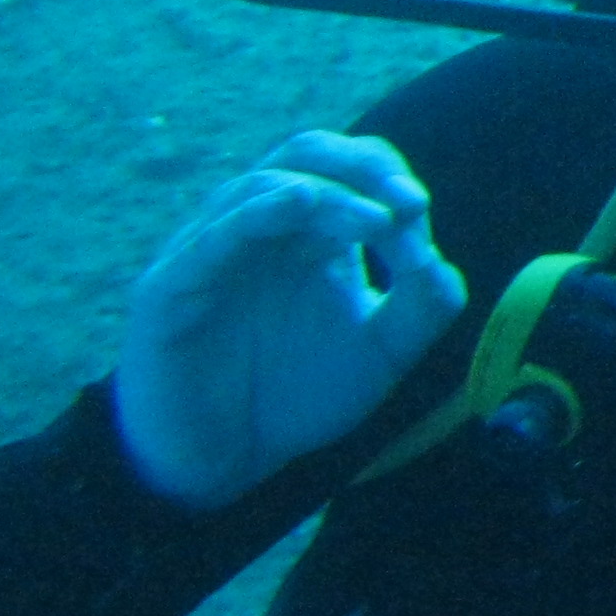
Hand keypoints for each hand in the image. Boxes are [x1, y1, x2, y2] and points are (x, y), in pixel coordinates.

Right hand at [113, 133, 465, 509]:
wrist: (223, 461)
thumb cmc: (296, 396)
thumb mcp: (379, 354)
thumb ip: (419, 310)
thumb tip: (444, 265)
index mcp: (311, 234)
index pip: (355, 173)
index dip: (393, 185)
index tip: (422, 219)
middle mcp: (261, 229)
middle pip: (308, 154)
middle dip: (365, 168)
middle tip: (409, 204)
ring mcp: (212, 251)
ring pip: (262, 185)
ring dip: (328, 194)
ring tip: (374, 220)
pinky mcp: (171, 287)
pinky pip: (210, 236)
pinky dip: (255, 211)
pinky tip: (297, 202)